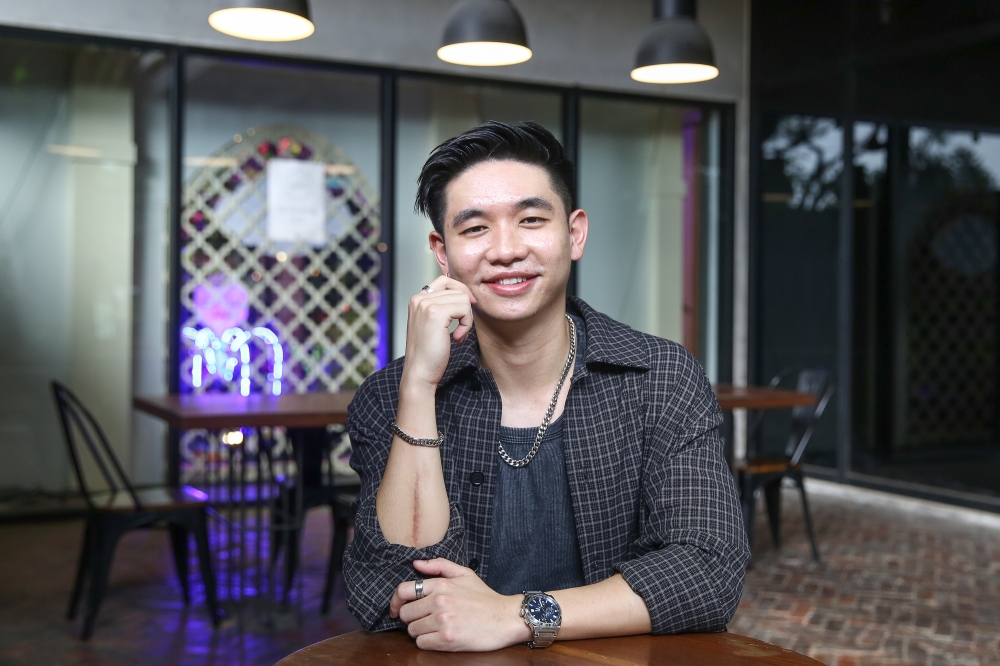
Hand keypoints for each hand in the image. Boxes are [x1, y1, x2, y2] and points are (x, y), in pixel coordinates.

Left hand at [389, 558, 529, 651]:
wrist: (506, 618)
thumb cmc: (485, 597)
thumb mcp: (465, 574)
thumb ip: (439, 566)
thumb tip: (416, 563)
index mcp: (441, 584)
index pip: (403, 591)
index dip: (395, 602)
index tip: (396, 609)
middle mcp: (439, 601)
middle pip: (405, 614)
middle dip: (412, 618)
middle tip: (424, 620)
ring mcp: (443, 621)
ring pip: (412, 630)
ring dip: (420, 631)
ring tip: (435, 628)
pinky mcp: (447, 639)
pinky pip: (422, 643)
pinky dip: (427, 642)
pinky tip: (439, 638)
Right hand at [401, 276, 476, 389]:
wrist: (420, 372)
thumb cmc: (429, 353)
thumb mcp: (433, 324)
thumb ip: (443, 306)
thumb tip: (466, 294)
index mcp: (417, 299)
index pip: (445, 280)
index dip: (461, 291)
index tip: (468, 307)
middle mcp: (419, 298)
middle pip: (457, 290)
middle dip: (465, 311)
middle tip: (460, 330)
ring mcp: (426, 304)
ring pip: (463, 299)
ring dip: (467, 319)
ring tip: (458, 335)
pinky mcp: (436, 313)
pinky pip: (464, 308)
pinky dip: (466, 324)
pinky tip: (457, 338)